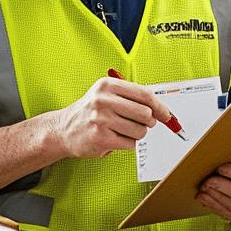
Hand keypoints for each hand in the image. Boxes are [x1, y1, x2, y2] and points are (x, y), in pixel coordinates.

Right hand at [47, 76, 174, 159]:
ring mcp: (101, 119)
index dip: (161, 107)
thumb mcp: (106, 95)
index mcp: (108, 85)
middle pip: (146, 114)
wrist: (62, 129)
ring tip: (122, 131)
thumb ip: (131, 97)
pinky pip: (130, 144)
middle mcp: (103, 100)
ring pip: (140, 131)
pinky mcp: (101, 138)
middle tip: (140, 123)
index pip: (144, 94)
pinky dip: (127, 143)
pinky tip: (114, 138)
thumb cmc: (89, 112)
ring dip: (137, 134)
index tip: (167, 116)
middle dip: (148, 122)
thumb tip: (162, 110)